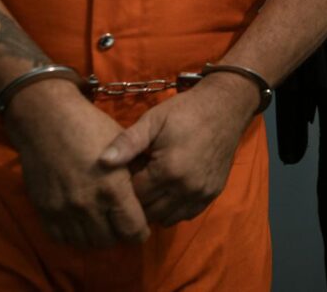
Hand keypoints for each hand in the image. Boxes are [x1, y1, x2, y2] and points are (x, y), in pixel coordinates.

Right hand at [3, 80, 150, 247]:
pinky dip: (73, 234)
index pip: (133, 231)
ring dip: (96, 235)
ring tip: (101, 222)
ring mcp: (64, 210)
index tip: (140, 226)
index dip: (139, 231)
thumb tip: (152, 191)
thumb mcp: (123, 146)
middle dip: (119, 234)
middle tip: (119, 223)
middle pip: (110, 241)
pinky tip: (80, 221)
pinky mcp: (45, 210)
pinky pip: (61, 237)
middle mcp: (88, 205)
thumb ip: (137, 171)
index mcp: (113, 189)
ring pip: (86, 242)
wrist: (47, 119)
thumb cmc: (90, 126)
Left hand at [98, 73, 258, 226]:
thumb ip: (128, 142)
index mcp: (168, 170)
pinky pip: (185, 215)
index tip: (127, 170)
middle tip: (137, 178)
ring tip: (152, 185)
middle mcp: (185, 189)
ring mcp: (201, 194)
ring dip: (155, 207)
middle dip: (138, 199)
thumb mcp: (153, 120)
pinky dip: (173, 208)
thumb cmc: (184, 111)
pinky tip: (169, 189)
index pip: (134, 196)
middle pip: (149, 211)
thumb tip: (102, 161)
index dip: (126, 185)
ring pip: (166, 218)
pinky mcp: (211, 194)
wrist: (224, 107)